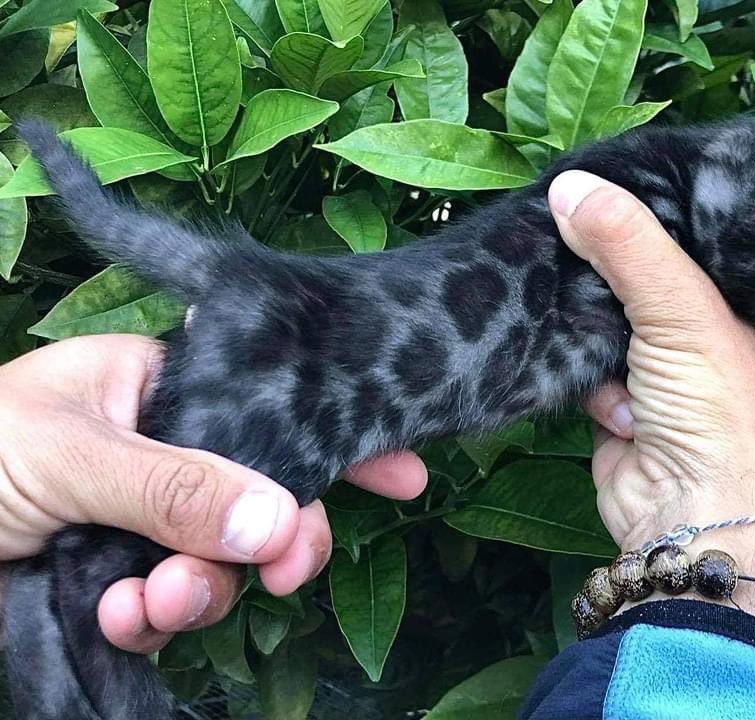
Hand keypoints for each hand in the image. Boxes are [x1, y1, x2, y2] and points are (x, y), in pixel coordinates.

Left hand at [0, 335, 426, 652]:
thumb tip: (282, 521)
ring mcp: (140, 522)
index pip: (266, 403)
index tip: (401, 472)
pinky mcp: (114, 582)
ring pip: (220, 561)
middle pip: (259, 494)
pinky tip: (121, 622)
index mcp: (155, 389)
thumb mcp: (70, 454)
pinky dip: (157, 622)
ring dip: (202, 590)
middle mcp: (160, 453)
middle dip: (272, 539)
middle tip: (281, 573)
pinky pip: (171, 607)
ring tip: (153, 603)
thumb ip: (176, 487)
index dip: (335, 435)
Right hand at [552, 171, 754, 623]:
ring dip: (594, 324)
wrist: (688, 517)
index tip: (618, 174)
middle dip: (613, 261)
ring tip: (587, 314)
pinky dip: (588, 376)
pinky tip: (607, 398)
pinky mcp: (620, 400)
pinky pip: (587, 362)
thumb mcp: (684, 311)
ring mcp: (665, 370)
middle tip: (571, 217)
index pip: (708, 235)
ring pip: (610, 317)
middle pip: (650, 274)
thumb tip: (568, 186)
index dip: (666, 206)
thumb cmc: (718, 411)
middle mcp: (713, 333)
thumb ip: (630, 245)